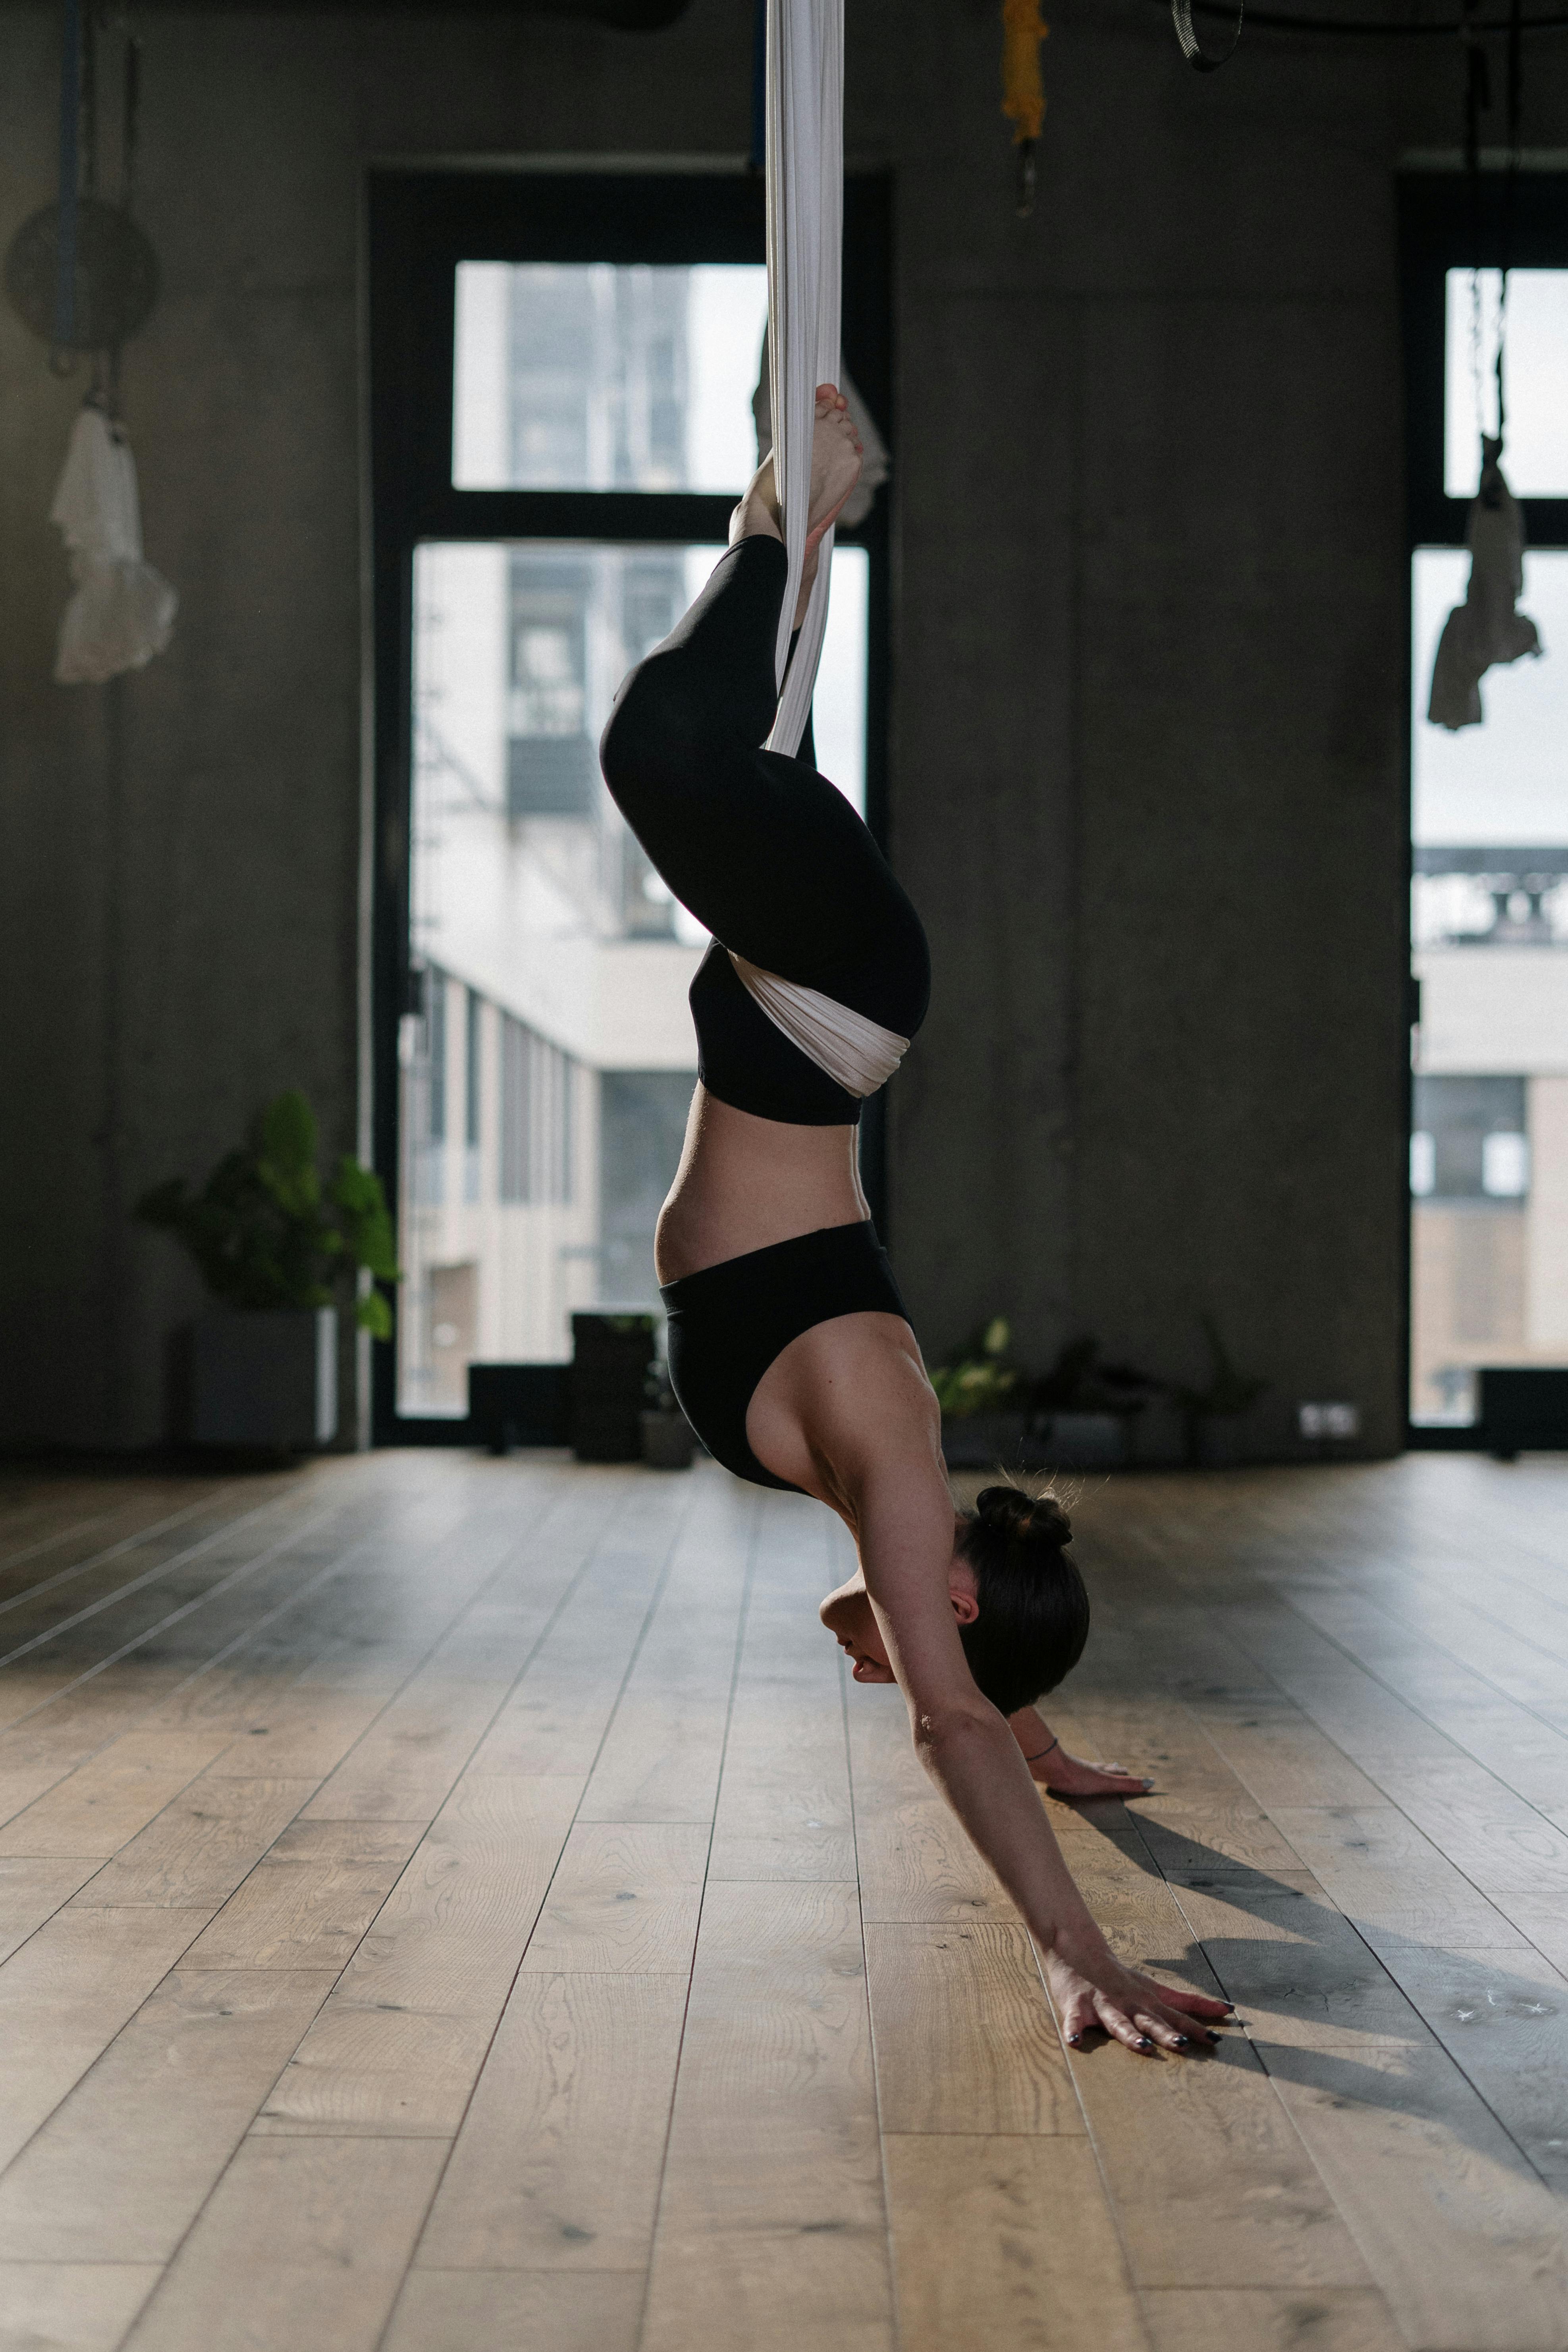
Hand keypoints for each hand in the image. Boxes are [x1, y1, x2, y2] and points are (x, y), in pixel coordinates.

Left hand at [1032, 1747, 1150, 1798]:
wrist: (1049, 1767)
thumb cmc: (1077, 1777)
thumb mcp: (1105, 1783)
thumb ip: (1126, 1784)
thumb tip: (1151, 1782)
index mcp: (1099, 1772)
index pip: (1114, 1772)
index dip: (1122, 1773)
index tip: (1127, 1770)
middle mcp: (1087, 1768)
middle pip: (1101, 1768)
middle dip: (1109, 1770)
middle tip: (1116, 1768)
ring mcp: (1071, 1769)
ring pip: (1085, 1769)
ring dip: (1092, 1771)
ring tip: (1094, 1771)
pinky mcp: (1057, 1773)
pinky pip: (1068, 1774)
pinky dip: (1073, 1775)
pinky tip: (1067, 1777)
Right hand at [1039, 1923, 1232, 2055]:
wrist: (1079, 1950)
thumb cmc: (1122, 1977)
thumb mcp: (1157, 1988)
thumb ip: (1189, 2001)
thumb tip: (1227, 2009)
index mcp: (1147, 2002)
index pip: (1176, 2017)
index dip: (1196, 2029)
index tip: (1217, 2041)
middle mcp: (1129, 2004)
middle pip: (1150, 2021)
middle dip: (1166, 2034)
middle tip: (1182, 2046)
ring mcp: (1103, 2005)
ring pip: (1118, 2022)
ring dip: (1130, 2034)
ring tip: (1141, 2046)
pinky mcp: (1077, 2006)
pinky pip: (1074, 2020)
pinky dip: (1073, 2029)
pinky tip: (1074, 2041)